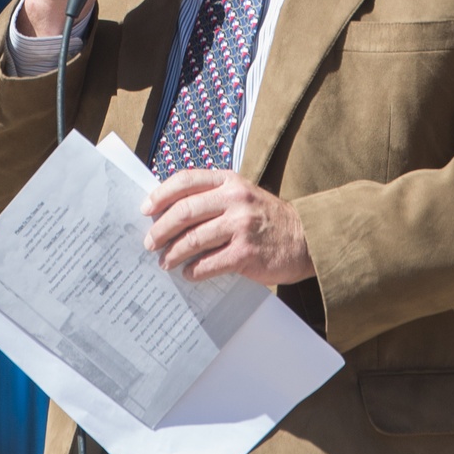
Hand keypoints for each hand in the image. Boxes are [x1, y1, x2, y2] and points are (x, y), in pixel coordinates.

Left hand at [141, 169, 315, 286]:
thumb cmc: (267, 219)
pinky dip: (193, 270)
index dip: (161, 194)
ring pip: (193, 239)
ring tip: (165, 262)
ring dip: (172, 253)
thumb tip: (169, 214)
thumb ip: (213, 198)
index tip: (146, 209)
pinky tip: (189, 273)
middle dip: (161, 229)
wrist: (307, 239)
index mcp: (230, 181)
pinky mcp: (246, 253)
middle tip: (150, 243)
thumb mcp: (243, 196)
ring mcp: (241, 226)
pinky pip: (209, 263)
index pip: (186, 180)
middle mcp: (235, 199)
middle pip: (184, 211)